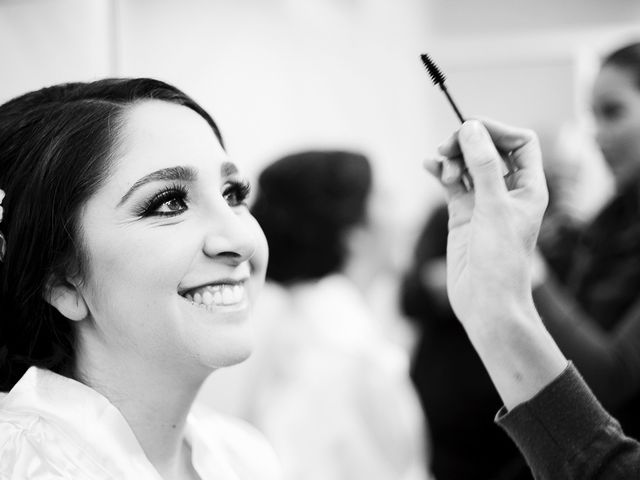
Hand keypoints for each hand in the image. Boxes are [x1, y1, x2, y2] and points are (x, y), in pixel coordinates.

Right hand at [424, 119, 547, 325]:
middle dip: (467, 144)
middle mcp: (507, 192)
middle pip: (489, 150)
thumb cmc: (500, 260)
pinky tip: (428, 167)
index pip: (520, 143)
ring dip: (452, 159)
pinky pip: (452, 184)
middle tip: (447, 148)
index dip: (496, 131)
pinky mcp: (463, 215)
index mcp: (528, 187)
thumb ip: (483, 165)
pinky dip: (440, 173)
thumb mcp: (493, 207)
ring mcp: (483, 203)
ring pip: (468, 165)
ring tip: (441, 168)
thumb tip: (471, 128)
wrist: (485, 302)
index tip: (470, 129)